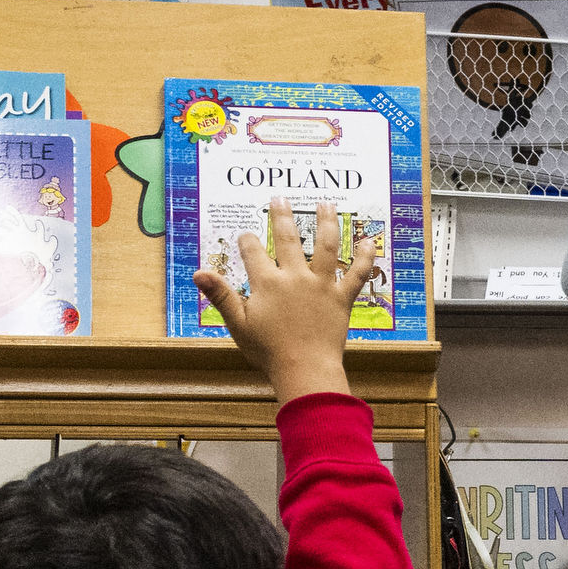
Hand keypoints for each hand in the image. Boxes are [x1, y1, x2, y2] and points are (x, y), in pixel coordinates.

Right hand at [195, 203, 375, 405]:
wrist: (305, 369)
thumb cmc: (269, 351)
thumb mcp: (238, 324)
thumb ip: (221, 295)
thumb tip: (198, 273)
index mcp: (267, 283)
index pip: (253, 252)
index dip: (247, 241)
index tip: (246, 235)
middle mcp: (295, 278)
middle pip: (288, 239)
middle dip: (282, 217)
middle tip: (281, 199)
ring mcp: (321, 286)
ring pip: (326, 247)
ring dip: (326, 223)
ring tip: (327, 204)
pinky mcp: (342, 298)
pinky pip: (357, 274)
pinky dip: (365, 257)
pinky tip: (369, 241)